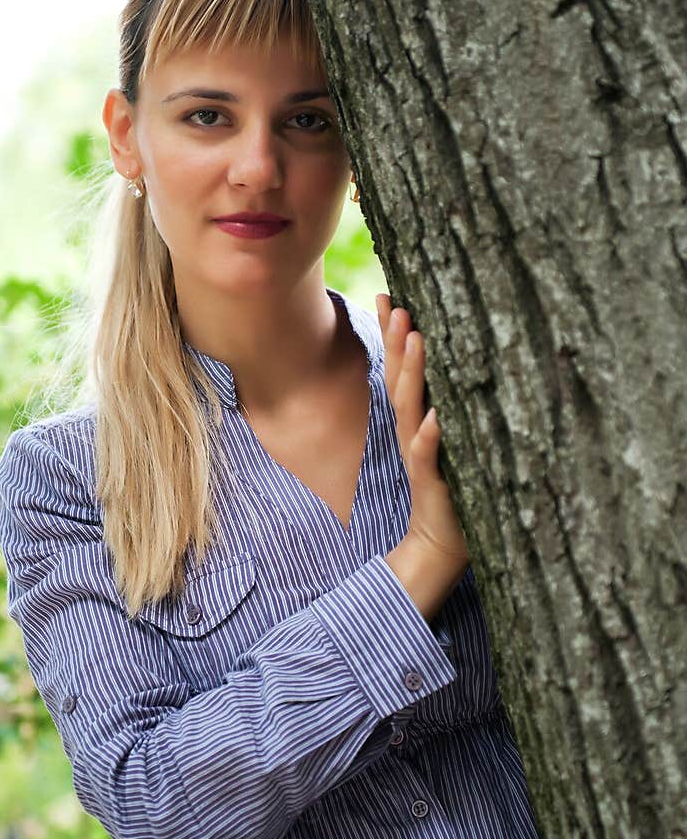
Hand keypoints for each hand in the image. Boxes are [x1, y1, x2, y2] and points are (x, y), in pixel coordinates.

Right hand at [376, 292, 469, 574]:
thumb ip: (441, 406)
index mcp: (414, 418)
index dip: (392, 334)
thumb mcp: (443, 440)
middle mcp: (411, 429)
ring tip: (414, 340)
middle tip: (397, 303)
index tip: (388, 296)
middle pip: (398, 378)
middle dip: (396, 340)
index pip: (399, 368)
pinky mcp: (432, 479)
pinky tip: (435, 417)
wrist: (440, 542)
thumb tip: (451, 368)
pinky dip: (429, 434)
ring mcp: (420, 452)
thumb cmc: (449, 486)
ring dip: (411, 373)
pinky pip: (428, 453)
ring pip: (410, 407)